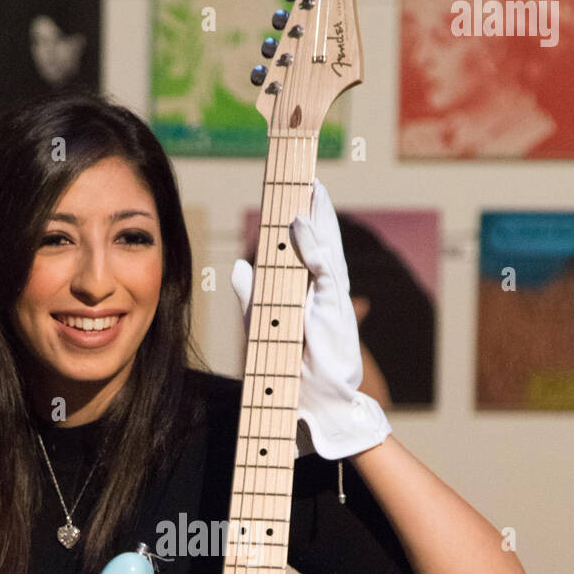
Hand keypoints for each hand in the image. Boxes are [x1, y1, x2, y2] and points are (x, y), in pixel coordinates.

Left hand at [231, 178, 391, 459]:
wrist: (318, 405)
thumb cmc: (297, 370)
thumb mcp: (264, 327)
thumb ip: (253, 296)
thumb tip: (240, 267)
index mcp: (309, 289)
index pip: (305, 242)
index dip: (299, 212)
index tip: (293, 182)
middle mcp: (324, 289)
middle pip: (320, 236)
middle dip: (314, 203)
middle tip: (305, 168)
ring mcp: (331, 299)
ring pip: (325, 247)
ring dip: (317, 214)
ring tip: (308, 185)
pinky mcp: (334, 313)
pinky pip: (324, 274)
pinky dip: (315, 248)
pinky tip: (302, 226)